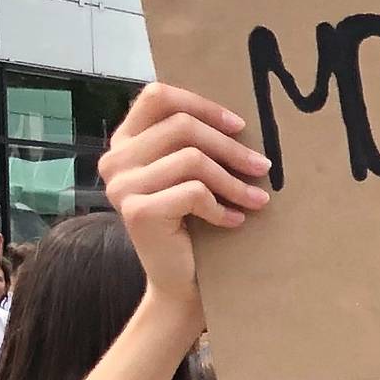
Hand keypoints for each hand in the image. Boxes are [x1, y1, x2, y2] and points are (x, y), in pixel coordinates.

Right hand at [96, 83, 274, 317]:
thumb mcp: (191, 175)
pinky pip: (194, 192)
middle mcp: (116, 159)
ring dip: (234, 181)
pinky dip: (222, 207)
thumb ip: (196, 143)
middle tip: (262, 167)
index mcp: (126, 141)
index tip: (239, 125)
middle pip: (182, 126)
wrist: (182, 283)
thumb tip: (242, 119)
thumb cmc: (194, 225)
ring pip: (192, 159)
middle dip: (231, 147)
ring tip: (257, 199)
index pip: (157, 97)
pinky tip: (234, 221)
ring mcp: (122, 186)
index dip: (201, 104)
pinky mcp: (137, 212)